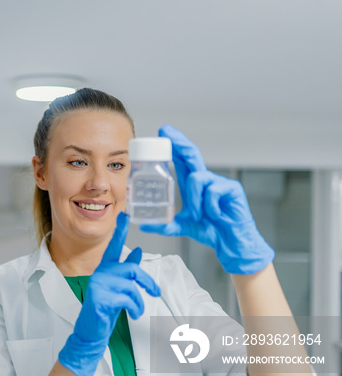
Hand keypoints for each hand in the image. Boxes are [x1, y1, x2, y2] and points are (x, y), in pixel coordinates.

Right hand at [58, 212, 160, 375]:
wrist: (91, 331)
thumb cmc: (105, 309)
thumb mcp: (120, 288)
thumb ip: (127, 270)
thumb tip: (138, 251)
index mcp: (105, 269)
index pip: (113, 246)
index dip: (119, 230)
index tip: (125, 214)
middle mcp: (100, 273)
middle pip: (131, 269)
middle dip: (148, 282)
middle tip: (156, 293)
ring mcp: (98, 285)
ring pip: (131, 285)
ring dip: (140, 301)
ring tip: (138, 311)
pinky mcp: (99, 298)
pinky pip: (127, 298)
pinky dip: (135, 308)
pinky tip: (133, 314)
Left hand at [140, 125, 274, 274]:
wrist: (231, 243)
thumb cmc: (211, 230)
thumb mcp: (182, 227)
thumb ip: (164, 225)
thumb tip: (143, 226)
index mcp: (193, 184)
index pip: (182, 159)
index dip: (173, 145)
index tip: (161, 132)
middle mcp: (205, 179)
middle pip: (191, 154)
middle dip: (178, 141)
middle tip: (166, 132)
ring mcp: (218, 182)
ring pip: (197, 178)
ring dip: (194, 198)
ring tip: (197, 214)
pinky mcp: (232, 188)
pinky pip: (213, 190)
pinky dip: (209, 205)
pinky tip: (215, 214)